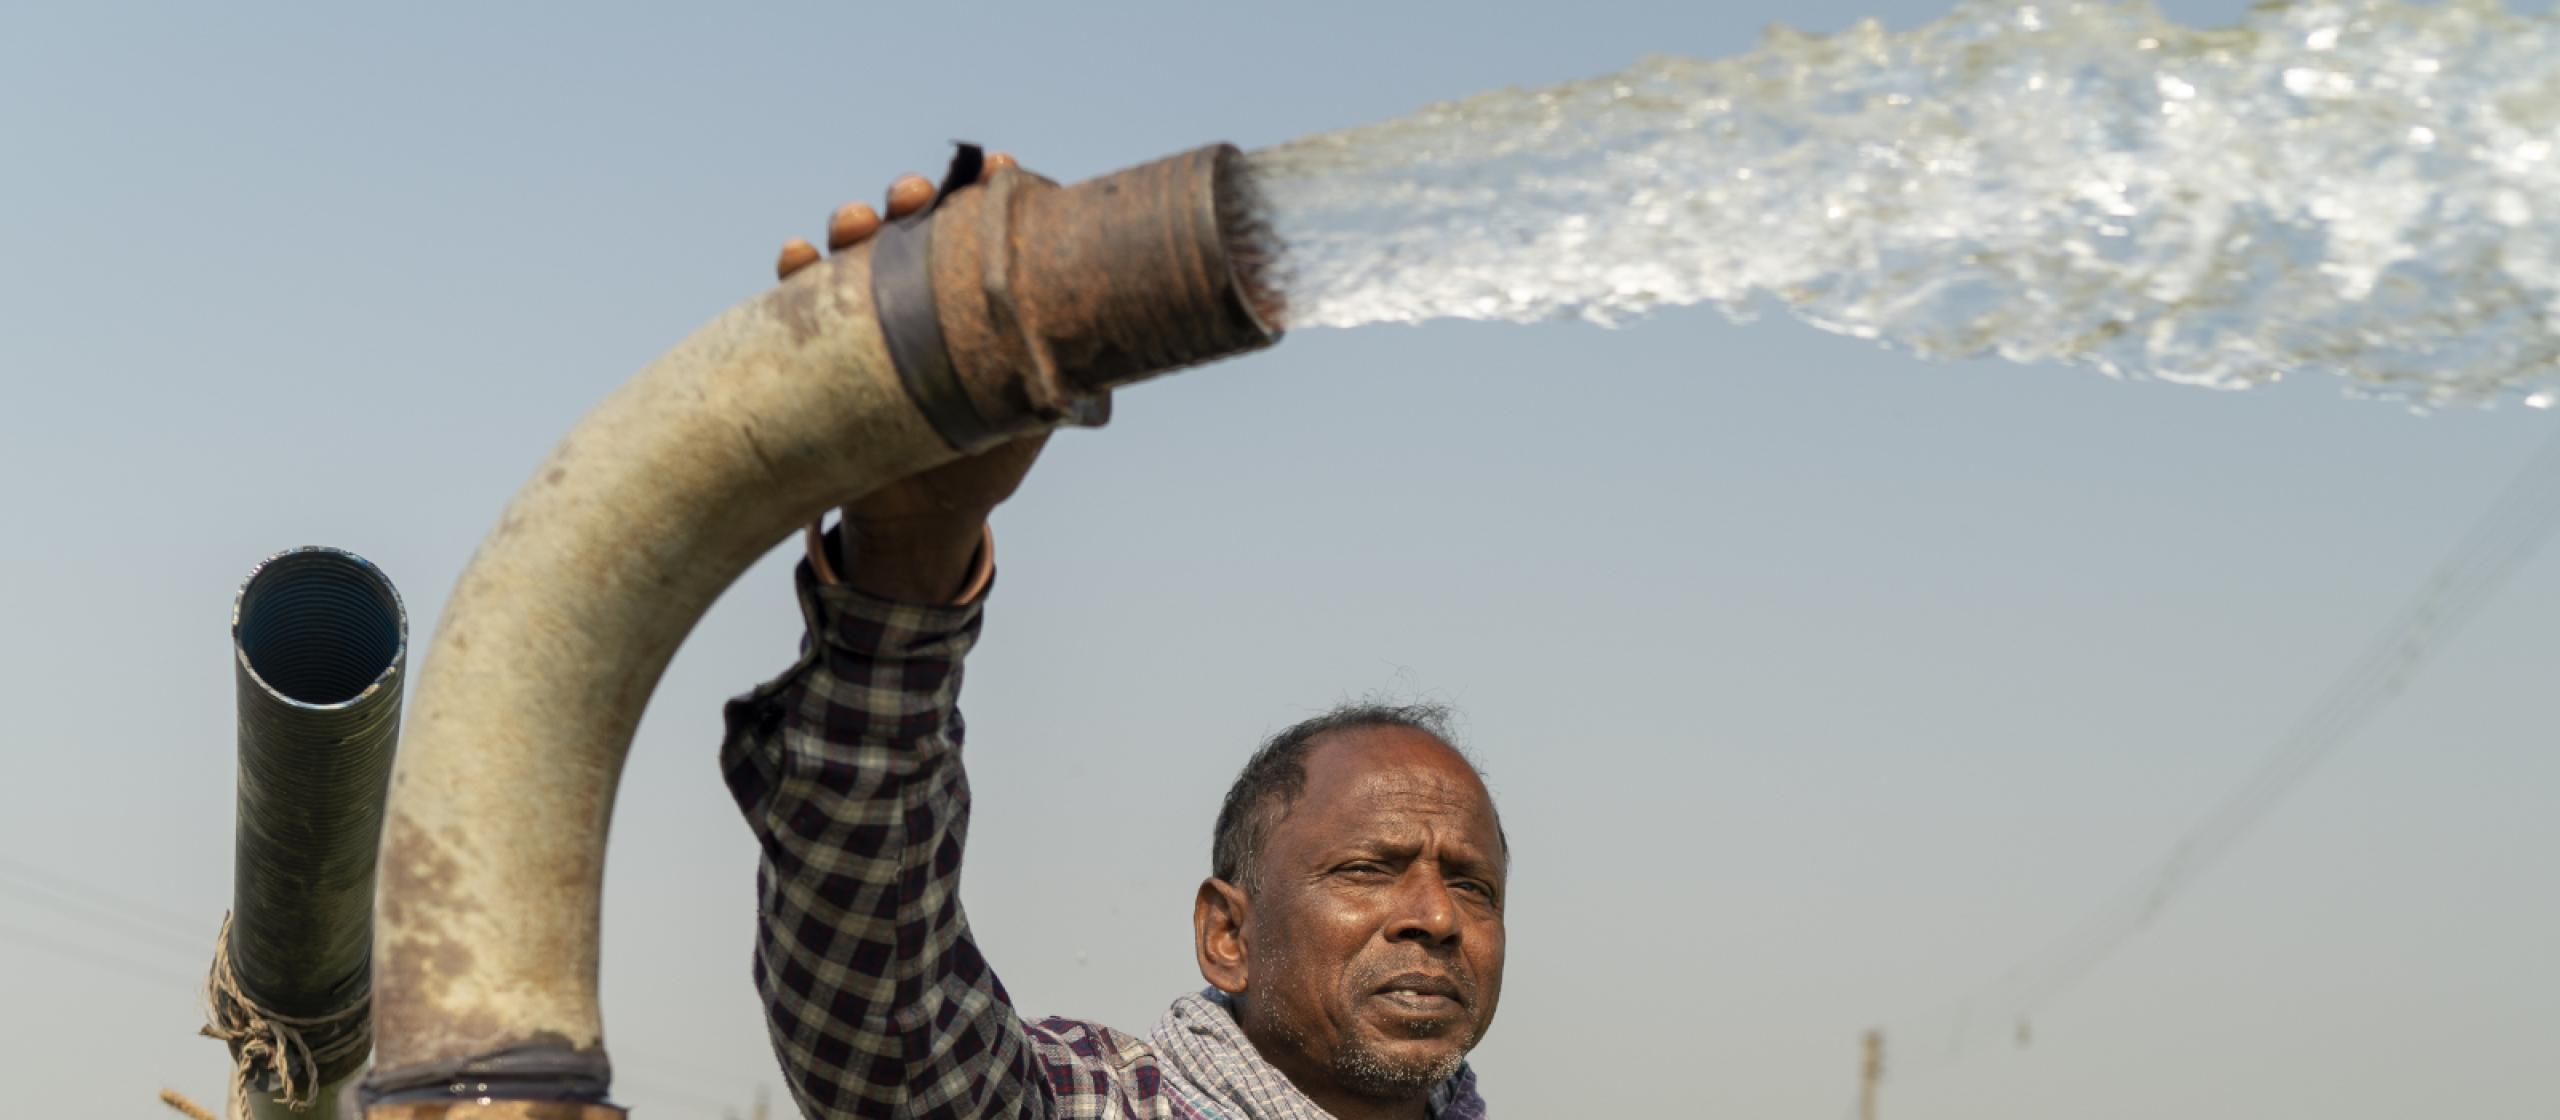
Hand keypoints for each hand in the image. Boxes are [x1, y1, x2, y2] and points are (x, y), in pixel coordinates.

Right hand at [779, 154, 1049, 601]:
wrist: (923, 515)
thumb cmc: (985, 456)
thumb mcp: (1027, 415)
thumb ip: (1048, 379)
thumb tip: (1095, 358)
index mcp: (971, 297)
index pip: (979, 229)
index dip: (987, 191)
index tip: (1000, 167)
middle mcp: (918, 293)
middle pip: (910, 226)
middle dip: (910, 199)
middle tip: (915, 193)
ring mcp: (869, 314)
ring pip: (854, 252)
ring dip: (852, 225)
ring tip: (855, 222)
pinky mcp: (823, 345)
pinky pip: (801, 303)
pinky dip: (795, 273)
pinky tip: (796, 256)